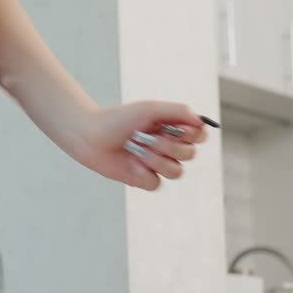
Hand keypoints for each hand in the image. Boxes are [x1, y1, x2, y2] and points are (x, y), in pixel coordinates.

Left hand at [71, 100, 210, 190]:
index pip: (199, 136)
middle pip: (190, 155)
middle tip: (146, 137)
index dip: (193, 135)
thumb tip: (202, 121)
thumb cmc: (119, 119)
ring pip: (176, 172)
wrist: (91, 135)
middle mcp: (168, 147)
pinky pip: (156, 183)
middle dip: (169, 146)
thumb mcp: (151, 109)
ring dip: (156, 160)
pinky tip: (131, 163)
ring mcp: (156, 165)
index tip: (178, 129)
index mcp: (173, 129)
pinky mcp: (143, 179)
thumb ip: (179, 111)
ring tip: (136, 149)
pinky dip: (143, 173)